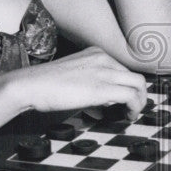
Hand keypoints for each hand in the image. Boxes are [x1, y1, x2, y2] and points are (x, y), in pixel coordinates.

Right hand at [8, 46, 147, 117]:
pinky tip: (127, 116)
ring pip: (139, 85)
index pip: (123, 71)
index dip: (127, 88)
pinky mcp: (101, 88)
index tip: (123, 102)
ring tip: (131, 114)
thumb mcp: (74, 78)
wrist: (30, 85)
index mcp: (96, 53)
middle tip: (132, 109)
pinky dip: (134, 107)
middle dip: (138, 95)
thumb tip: (104, 105)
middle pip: (135, 76)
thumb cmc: (46, 85)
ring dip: (140, 102)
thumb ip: (91, 86)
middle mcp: (103, 59)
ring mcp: (103, 72)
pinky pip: (130, 96)